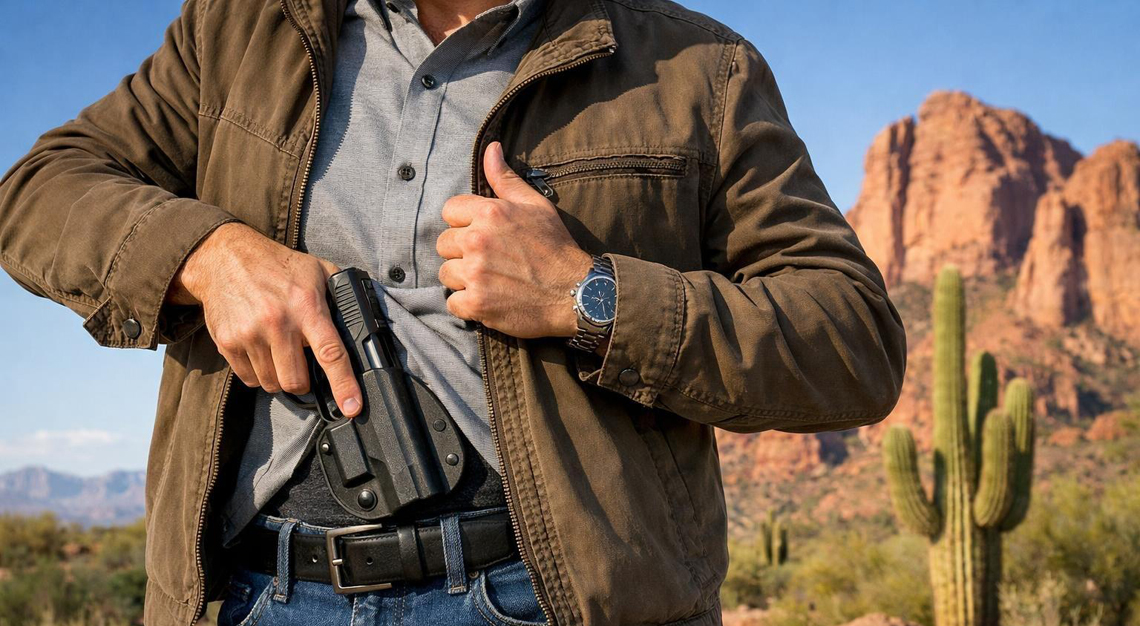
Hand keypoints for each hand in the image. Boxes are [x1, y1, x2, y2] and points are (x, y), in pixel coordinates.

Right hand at [168, 223, 362, 415]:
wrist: (225, 257)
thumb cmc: (277, 265)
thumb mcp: (318, 270)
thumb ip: (340, 296)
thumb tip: (362, 322)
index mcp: (306, 307)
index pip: (330, 353)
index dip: (344, 385)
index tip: (352, 407)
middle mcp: (277, 323)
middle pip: (296, 381)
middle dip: (304, 381)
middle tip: (304, 365)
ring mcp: (249, 335)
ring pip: (272, 384)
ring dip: (280, 376)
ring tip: (280, 353)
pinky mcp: (227, 343)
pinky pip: (249, 379)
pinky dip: (259, 373)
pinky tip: (262, 351)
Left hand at [436, 142, 592, 338]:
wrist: (575, 292)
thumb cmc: (556, 247)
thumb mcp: (535, 205)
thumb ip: (505, 178)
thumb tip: (491, 148)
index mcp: (489, 212)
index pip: (450, 211)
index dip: (464, 223)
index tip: (483, 235)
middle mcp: (477, 240)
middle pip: (444, 243)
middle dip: (461, 251)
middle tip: (488, 260)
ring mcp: (475, 273)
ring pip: (446, 273)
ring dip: (463, 279)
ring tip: (489, 280)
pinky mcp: (477, 303)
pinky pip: (453, 303)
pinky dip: (467, 305)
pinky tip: (489, 299)